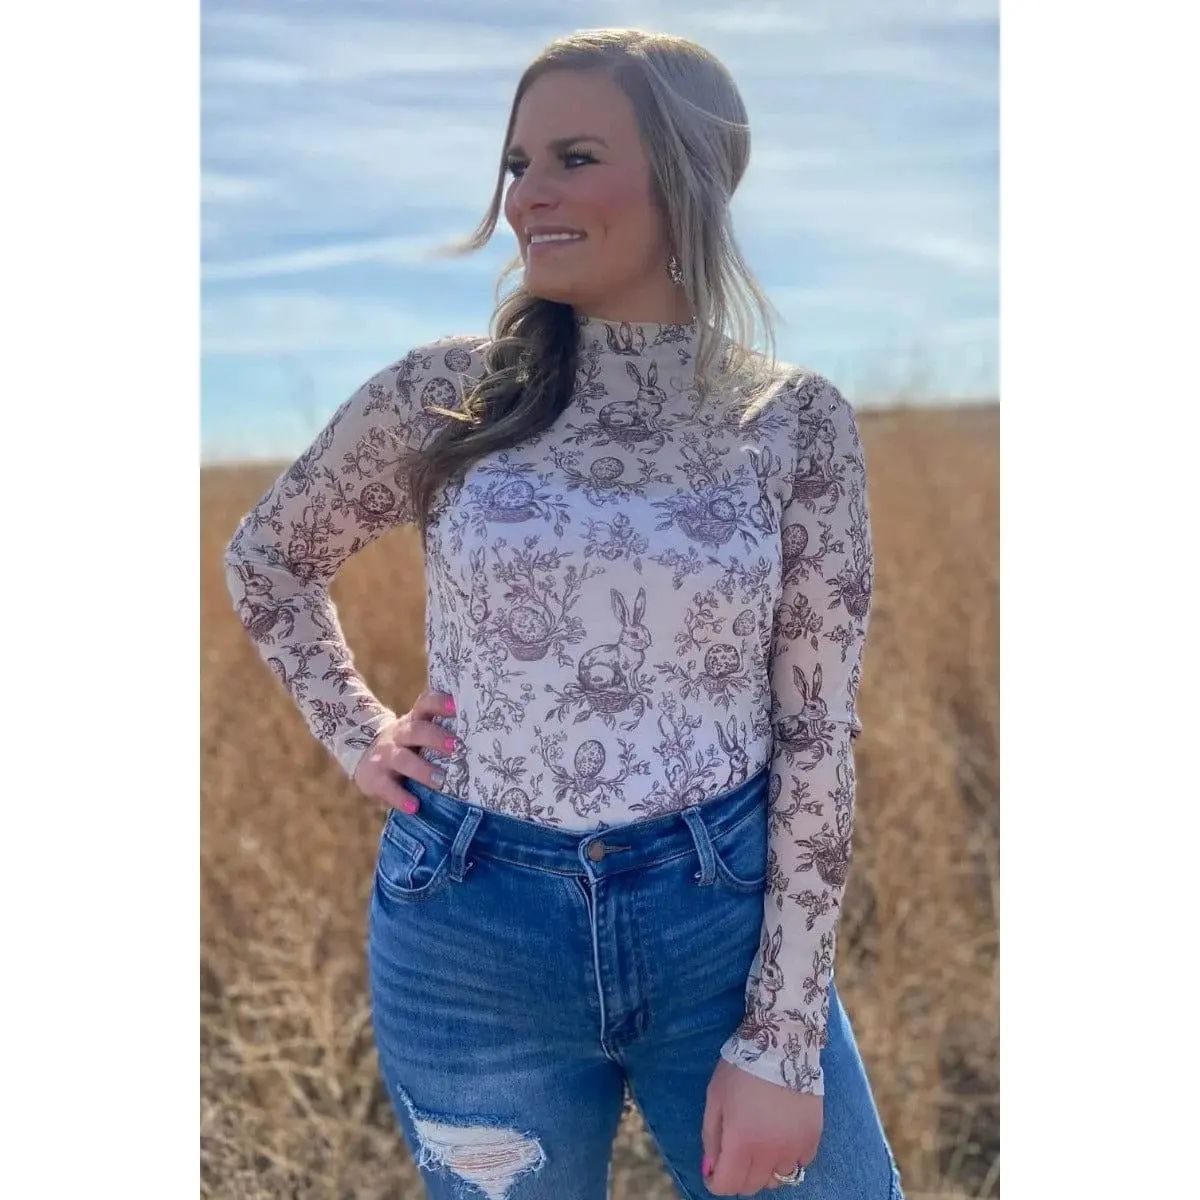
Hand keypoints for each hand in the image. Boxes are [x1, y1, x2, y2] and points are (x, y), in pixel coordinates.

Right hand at [352, 690, 457, 812]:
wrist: (364, 756)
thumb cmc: (408, 745)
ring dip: (422, 770)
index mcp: (414, 720)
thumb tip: (485, 740)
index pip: (425, 704)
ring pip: (402, 759)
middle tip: (458, 748)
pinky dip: (400, 797)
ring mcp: (385, 755)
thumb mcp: (419, 733)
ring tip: (441, 781)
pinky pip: (387, 787)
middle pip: (416, 731)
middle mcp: (399, 734)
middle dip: (436, 738)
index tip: (457, 706)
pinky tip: (415, 807)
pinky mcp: (374, 778)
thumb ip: (441, 732)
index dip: (440, 703)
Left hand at [701, 1057, 821, 1194]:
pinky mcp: (813, 1139)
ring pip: (777, 1180)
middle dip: (738, 1176)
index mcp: (741, 1141)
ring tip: (759, 1145)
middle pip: (752, 1186)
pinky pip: (799, 1164)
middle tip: (735, 1154)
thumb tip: (710, 1168)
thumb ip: (711, 1137)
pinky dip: (788, 1159)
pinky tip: (781, 1138)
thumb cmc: (741, 1068)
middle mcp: (770, 1152)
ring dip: (764, 1169)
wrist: (781, 1044)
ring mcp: (795, 1147)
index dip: (716, 1181)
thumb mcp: (715, 1098)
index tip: (714, 1170)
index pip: (728, 1185)